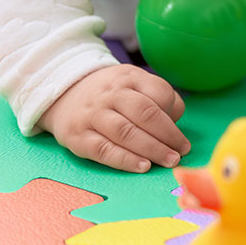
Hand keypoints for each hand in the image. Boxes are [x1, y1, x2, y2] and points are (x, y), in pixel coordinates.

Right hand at [39, 64, 189, 172]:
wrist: (64, 93)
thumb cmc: (111, 93)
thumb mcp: (134, 82)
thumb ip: (157, 96)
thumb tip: (175, 120)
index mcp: (129, 78)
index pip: (158, 92)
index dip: (173, 113)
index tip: (181, 133)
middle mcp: (110, 94)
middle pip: (144, 114)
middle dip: (168, 135)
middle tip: (181, 151)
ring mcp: (92, 115)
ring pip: (125, 133)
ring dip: (151, 149)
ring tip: (169, 160)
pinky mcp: (77, 137)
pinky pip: (104, 150)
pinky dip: (125, 160)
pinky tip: (142, 166)